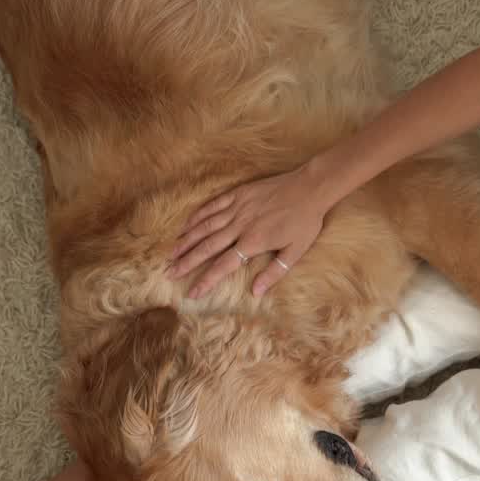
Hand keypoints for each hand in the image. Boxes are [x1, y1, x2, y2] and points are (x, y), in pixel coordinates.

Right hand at [168, 167, 329, 297]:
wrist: (310, 188)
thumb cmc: (305, 221)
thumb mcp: (296, 251)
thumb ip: (275, 272)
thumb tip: (256, 292)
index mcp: (254, 242)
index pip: (224, 265)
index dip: (206, 280)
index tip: (192, 292)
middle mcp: (240, 225)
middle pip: (207, 246)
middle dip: (187, 261)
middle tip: (170, 273)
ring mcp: (237, 207)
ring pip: (205, 226)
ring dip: (186, 240)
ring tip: (171, 253)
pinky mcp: (238, 193)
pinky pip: (212, 206)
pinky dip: (197, 216)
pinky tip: (186, 225)